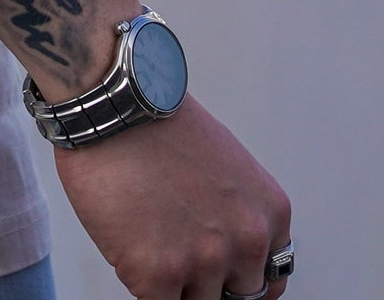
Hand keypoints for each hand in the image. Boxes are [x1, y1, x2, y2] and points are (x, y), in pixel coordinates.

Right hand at [53, 100, 290, 299]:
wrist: (113, 103)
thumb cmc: (158, 125)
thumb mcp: (227, 167)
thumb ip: (236, 212)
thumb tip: (224, 248)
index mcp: (270, 215)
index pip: (270, 279)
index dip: (238, 279)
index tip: (220, 278)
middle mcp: (247, 243)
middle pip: (238, 297)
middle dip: (209, 283)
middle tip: (180, 259)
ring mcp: (203, 262)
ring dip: (173, 283)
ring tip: (148, 240)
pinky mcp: (157, 275)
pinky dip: (143, 283)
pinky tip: (130, 247)